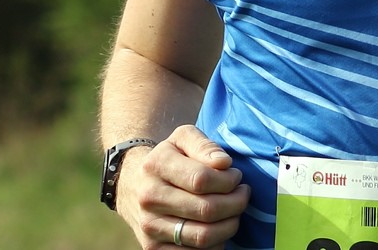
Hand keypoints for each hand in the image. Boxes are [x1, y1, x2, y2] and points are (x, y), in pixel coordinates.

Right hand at [123, 125, 249, 248]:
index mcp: (156, 165)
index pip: (202, 179)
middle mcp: (149, 198)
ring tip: (235, 211)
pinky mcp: (152, 249)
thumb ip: (205, 145)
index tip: (236, 176)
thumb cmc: (171, 157)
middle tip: (243, 194)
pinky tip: (219, 227)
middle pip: (206, 210)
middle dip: (236, 203)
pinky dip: (215, 244)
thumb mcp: (184, 138)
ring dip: (230, 225)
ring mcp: (149, 227)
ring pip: (203, 237)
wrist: (135, 183)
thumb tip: (224, 163)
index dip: (228, 180)